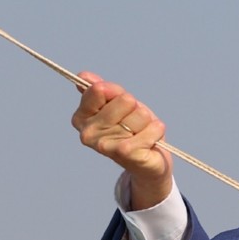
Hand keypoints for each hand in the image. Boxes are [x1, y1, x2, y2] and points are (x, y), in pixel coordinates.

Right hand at [71, 72, 173, 208]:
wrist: (147, 163)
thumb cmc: (132, 129)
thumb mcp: (119, 104)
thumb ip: (103, 90)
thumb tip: (84, 76)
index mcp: (81, 118)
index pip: (100, 89)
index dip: (117, 93)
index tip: (120, 106)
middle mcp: (87, 133)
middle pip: (124, 100)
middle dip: (135, 109)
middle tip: (133, 124)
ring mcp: (103, 144)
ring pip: (140, 113)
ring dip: (147, 122)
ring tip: (140, 134)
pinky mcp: (124, 153)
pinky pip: (151, 129)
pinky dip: (157, 131)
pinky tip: (151, 141)